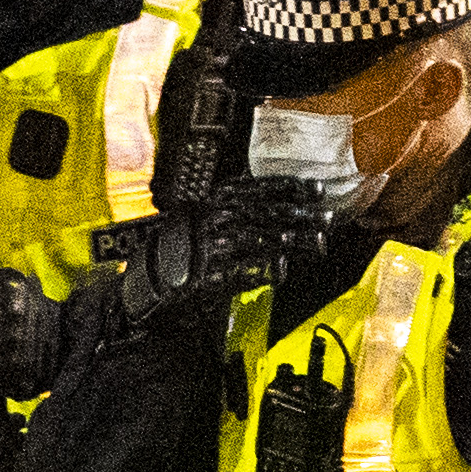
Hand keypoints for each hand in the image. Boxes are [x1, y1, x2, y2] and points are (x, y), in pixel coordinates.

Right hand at [96, 187, 320, 333]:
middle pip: (261, 211)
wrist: (146, 284)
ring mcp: (206, 246)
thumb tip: (284, 209)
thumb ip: (242, 212)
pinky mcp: (204, 276)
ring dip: (287, 241)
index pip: (255, 187)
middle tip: (325, 218)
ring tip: (314, 243)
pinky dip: (262, 270)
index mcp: (212, 200)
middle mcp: (209, 217)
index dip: (287, 187)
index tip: (316, 188)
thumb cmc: (181, 252)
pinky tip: (283, 271)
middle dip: (296, 215)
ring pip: (254, 237)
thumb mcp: (209, 220)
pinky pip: (238, 271)